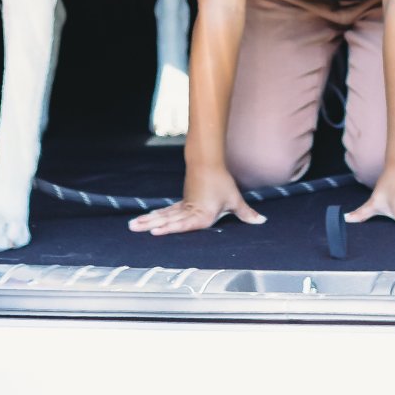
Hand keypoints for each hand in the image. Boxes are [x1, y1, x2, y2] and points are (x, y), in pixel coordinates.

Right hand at [128, 167, 264, 233]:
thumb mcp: (234, 200)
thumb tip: (261, 221)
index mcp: (201, 215)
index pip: (183, 224)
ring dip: (147, 220)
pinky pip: (166, 211)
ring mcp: (183, 206)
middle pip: (167, 219)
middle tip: (133, 228)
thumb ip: (246, 214)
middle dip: (149, 224)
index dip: (168, 229)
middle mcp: (188, 211)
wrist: (209, 162)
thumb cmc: (221, 182)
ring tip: (132, 225)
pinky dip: (156, 216)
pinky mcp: (181, 203)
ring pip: (163, 215)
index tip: (154, 231)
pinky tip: (146, 220)